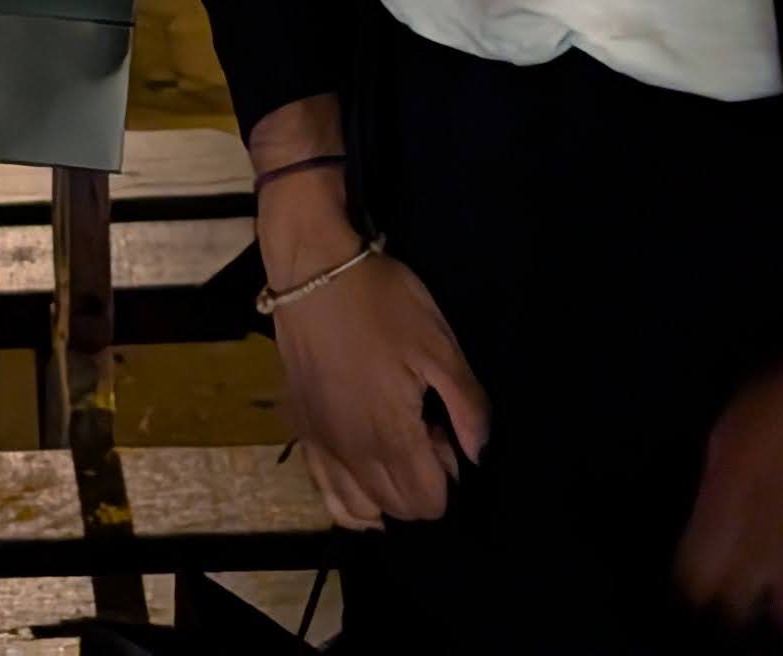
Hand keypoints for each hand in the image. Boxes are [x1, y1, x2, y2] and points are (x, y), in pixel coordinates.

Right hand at [255, 157, 486, 528]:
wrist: (312, 272)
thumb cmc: (383, 304)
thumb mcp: (440, 345)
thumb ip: (468, 406)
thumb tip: (480, 454)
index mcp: (391, 436)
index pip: (428, 502)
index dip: (448, 477)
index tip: (445, 433)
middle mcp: (353, 455)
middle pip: (397, 509)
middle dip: (421, 485)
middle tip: (425, 430)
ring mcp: (323, 446)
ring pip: (360, 510)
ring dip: (388, 497)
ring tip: (397, 450)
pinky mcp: (302, 432)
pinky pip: (326, 494)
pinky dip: (349, 504)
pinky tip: (364, 486)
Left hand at [674, 331, 782, 648]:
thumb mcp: (747, 415)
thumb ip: (724, 473)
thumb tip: (712, 519)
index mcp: (732, 498)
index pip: (697, 571)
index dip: (702, 576)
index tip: (711, 576)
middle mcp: (773, 540)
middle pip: (743, 602)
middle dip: (748, 593)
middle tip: (761, 583)